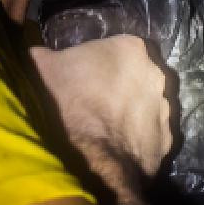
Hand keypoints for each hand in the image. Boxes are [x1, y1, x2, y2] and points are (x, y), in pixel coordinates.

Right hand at [29, 34, 172, 181]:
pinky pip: (153, 136)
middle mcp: (156, 75)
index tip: (90, 76)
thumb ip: (46, 53)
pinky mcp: (166, 142)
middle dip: (125, 88)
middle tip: (99, 102)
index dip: (106, 63)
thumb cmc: (62, 101)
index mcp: (130, 48)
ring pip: (149, 107)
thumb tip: (36, 53)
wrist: (80, 156)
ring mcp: (164, 110)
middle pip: (140, 78)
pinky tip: (118, 148)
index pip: (123, 50)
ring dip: (134, 115)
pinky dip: (139, 141)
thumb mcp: (42, 65)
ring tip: (107, 129)